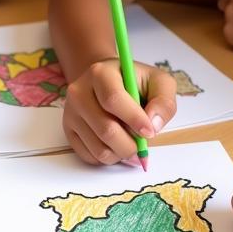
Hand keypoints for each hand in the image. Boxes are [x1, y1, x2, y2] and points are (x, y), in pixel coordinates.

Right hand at [61, 58, 176, 165]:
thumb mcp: (159, 82)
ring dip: (122, 154)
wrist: (108, 82)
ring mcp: (71, 113)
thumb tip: (152, 125)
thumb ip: (164, 102)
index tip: (150, 132)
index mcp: (100, 73)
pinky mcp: (69, 130)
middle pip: (106, 130)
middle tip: (143, 144)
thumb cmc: (135, 83)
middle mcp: (79, 92)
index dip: (134, 120)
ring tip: (130, 143)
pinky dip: (109, 158)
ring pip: (99, 148)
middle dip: (131, 145)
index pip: (113, 100)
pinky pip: (90, 157)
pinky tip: (116, 145)